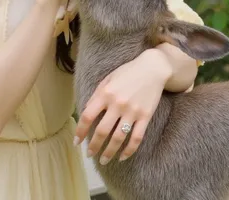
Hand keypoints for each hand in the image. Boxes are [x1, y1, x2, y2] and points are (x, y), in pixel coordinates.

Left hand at [74, 48, 171, 164]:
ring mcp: (132, 111)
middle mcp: (117, 103)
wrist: (152, 68)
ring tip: (103, 160)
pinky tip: (122, 157)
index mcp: (105, 93)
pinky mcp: (145, 117)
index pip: (88, 116)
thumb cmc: (127, 72)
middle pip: (102, 130)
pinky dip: (129, 150)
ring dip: (109, 152)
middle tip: (89, 154)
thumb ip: (96, 95)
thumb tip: (86, 112)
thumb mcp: (108, 79)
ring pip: (118, 138)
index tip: (76, 142)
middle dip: (94, 146)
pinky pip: (136, 138)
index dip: (80, 131)